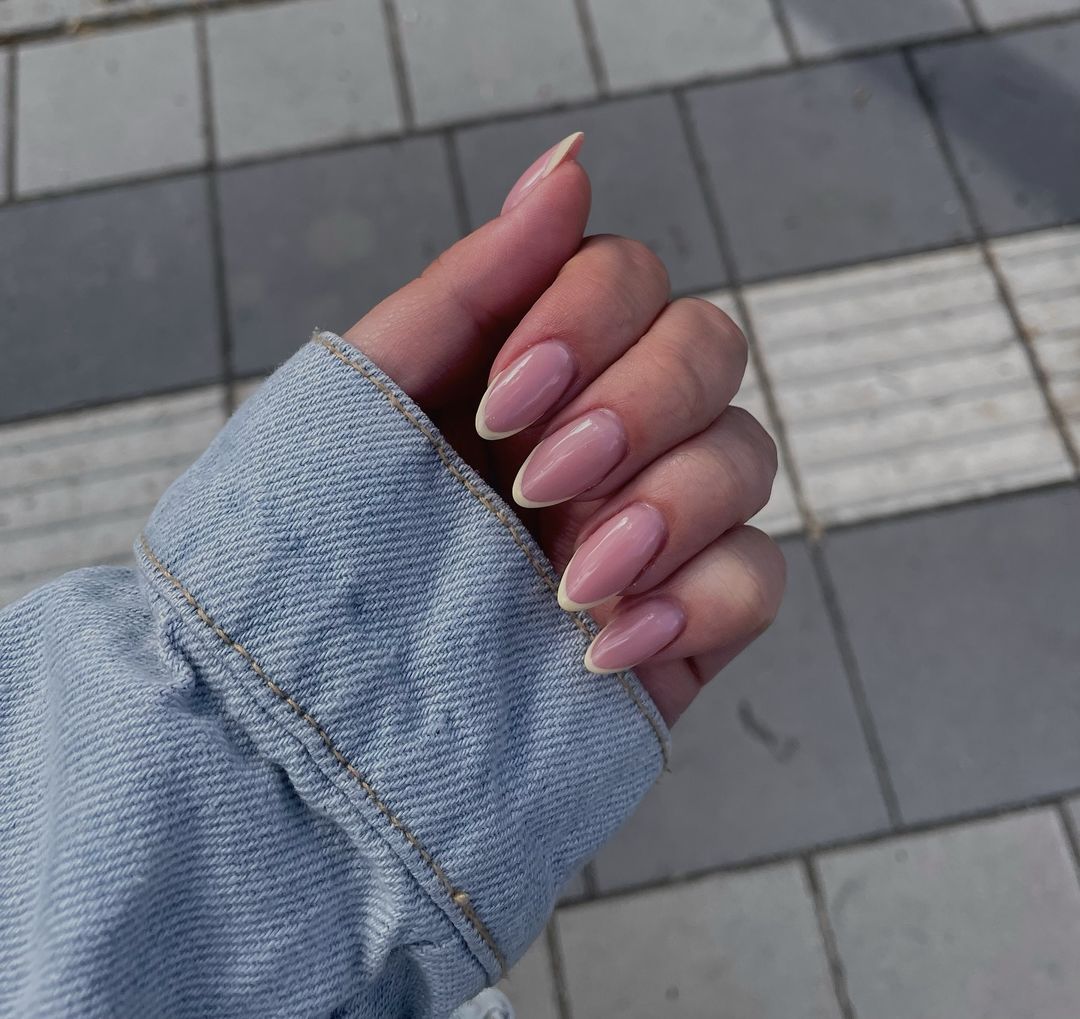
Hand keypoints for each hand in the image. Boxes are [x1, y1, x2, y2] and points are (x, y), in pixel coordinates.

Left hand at [344, 134, 784, 725]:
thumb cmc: (329, 549)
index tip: (503, 403)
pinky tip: (604, 645)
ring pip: (748, 455)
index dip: (589, 319)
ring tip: (568, 582)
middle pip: (711, 347)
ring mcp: (657, 525)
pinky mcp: (689, 620)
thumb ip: (475, 284)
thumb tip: (567, 166)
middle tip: (538, 485)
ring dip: (667, 508)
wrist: (316, 724)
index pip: (630, 278)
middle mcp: (609, 432)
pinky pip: (761, 576)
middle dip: (635, 410)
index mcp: (535, 368)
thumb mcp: (374, 400)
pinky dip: (699, 601)